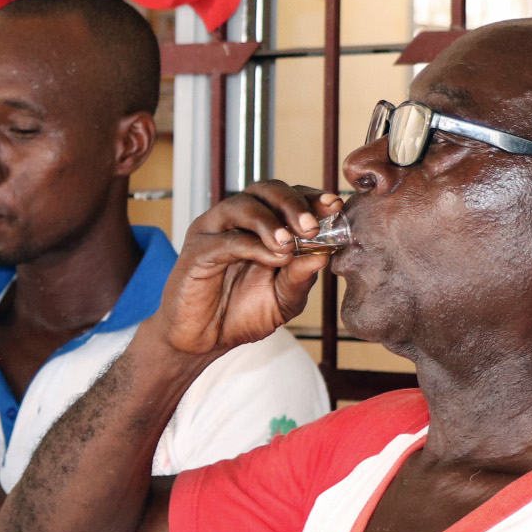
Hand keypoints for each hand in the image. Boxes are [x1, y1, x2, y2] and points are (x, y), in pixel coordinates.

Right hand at [154, 181, 341, 356]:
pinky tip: (273, 259)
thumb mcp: (283, 300)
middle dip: (293, 204)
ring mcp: (214, 233)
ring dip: (271, 221)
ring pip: (243, 205)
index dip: (311, 197)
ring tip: (288, 244)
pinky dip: (254, 246)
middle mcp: (236, 221)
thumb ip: (301, 278)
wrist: (203, 342)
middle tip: (311, 228)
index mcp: (260, 226)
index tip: (334, 206)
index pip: (287, 197)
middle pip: (265, 189)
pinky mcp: (196, 251)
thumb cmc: (240, 315)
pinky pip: (227, 239)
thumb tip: (324, 255)